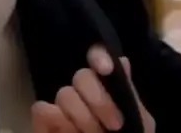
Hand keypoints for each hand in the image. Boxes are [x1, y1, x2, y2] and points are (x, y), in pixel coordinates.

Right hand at [31, 46, 155, 132]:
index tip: (106, 69)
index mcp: (107, 92)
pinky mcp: (44, 127)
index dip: (99, 56)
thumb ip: (130, 98)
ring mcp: (62, 112)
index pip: (97, 59)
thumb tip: (124, 62)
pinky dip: (56, 119)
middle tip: (114, 126)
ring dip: (83, 116)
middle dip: (99, 100)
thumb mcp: (139, 127)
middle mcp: (83, 97)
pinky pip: (41, 109)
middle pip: (80, 76)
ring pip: (64, 94)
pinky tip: (69, 132)